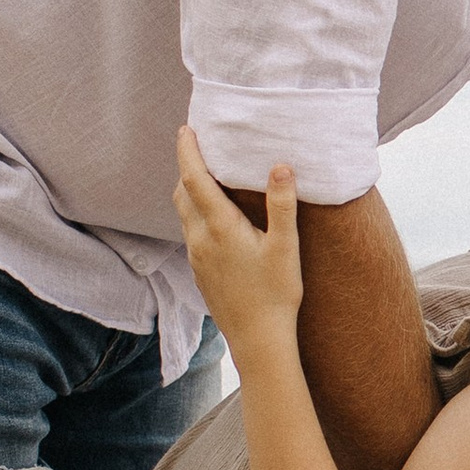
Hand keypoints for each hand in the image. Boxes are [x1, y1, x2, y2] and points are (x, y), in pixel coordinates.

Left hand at [174, 127, 303, 360]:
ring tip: (207, 177)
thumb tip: (279, 165)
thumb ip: (282, 204)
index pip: (195, 178)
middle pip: (183, 193)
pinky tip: (215, 217)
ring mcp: (197, 257)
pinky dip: (195, 213)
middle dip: (187, 167)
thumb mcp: (286, 247)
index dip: (188, 152)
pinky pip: (190, 232)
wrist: (257, 339)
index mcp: (220, 227)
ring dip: (190, 191)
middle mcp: (200, 239)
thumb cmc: (276, 293)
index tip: (186, 130)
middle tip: (199, 147)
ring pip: (184, 214)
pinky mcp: (200, 272)